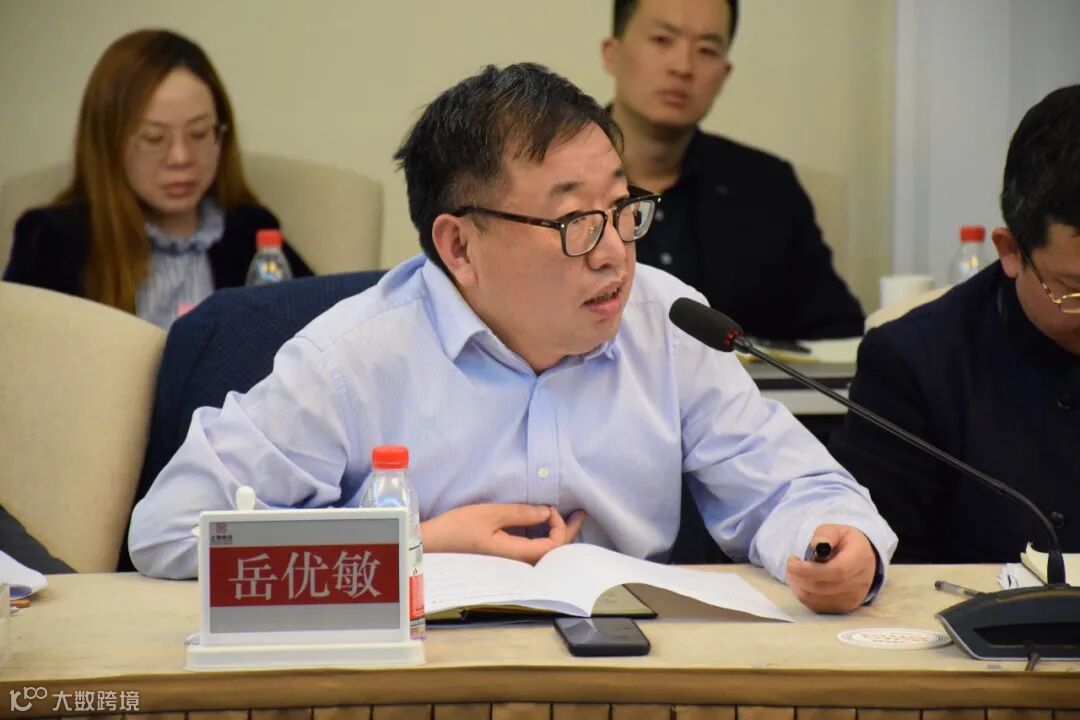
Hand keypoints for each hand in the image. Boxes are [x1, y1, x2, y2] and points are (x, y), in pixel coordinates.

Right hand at [420, 503, 586, 563]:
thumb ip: (521, 513)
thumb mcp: (490, 514)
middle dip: (568, 531)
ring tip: (566, 517)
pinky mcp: (503, 560)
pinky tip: (540, 523)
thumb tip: (547, 512)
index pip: (554, 545)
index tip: (547, 506)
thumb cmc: (457, 529)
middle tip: (581, 513)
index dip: (559, 525)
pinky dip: (539, 536)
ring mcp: (510, 564)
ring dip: (555, 534)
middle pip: (553, 553)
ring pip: (542, 552)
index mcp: (516, 556)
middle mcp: (517, 564)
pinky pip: (529, 550)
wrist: (429, 547)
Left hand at [785, 524, 876, 613]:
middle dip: (800, 577)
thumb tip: (817, 545)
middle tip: (790, 565)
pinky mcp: (843, 608)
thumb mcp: (836, 530)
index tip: (792, 562)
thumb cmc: (845, 543)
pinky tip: (802, 582)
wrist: (862, 561)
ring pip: (818, 599)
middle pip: (824, 587)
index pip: (837, 571)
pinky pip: (817, 606)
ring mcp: (853, 598)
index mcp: (860, 559)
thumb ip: (826, 535)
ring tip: (795, 572)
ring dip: (799, 586)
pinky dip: (803, 595)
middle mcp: (860, 582)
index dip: (810, 570)